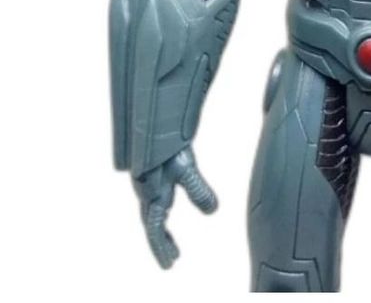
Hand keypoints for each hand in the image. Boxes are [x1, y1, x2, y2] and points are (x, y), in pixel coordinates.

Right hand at [132, 146, 217, 268]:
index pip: (155, 229)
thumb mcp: (185, 168)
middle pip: (153, 223)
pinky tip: (169, 204)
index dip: (161, 247)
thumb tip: (213, 212)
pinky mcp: (153, 169)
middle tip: (173, 258)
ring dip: (161, 229)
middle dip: (162, 242)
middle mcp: (147, 190)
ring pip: (152, 211)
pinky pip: (155, 195)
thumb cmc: (167, 144)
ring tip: (171, 243)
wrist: (156, 118)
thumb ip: (197, 189)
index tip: (170, 264)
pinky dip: (162, 208)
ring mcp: (148, 179)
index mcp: (152, 194)